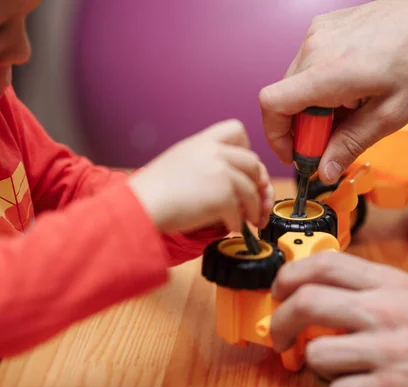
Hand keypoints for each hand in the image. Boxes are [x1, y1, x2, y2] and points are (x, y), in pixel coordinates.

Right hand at [128, 119, 273, 233]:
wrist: (138, 206)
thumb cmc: (154, 191)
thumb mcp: (180, 160)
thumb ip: (207, 162)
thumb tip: (236, 181)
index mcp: (202, 142)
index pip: (237, 129)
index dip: (246, 149)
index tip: (246, 168)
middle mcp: (214, 152)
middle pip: (253, 163)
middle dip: (260, 184)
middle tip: (258, 202)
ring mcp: (220, 173)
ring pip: (252, 190)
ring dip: (253, 209)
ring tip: (248, 220)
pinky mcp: (222, 196)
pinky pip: (239, 213)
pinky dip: (237, 224)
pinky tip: (229, 227)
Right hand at [259, 0, 407, 183]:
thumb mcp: (389, 116)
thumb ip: (350, 145)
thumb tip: (325, 171)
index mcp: (328, 73)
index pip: (273, 105)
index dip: (276, 136)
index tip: (295, 153)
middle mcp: (315, 48)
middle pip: (286, 100)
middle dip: (305, 128)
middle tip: (333, 140)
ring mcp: (317, 34)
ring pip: (297, 84)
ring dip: (315, 107)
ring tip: (351, 108)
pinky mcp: (324, 28)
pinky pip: (309, 65)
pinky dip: (322, 86)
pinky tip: (352, 88)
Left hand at [270, 252, 407, 386]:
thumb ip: (374, 288)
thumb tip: (325, 288)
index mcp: (392, 284)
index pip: (325, 263)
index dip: (290, 274)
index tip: (279, 290)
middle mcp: (385, 311)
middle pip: (307, 302)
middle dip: (281, 321)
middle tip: (280, 334)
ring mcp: (387, 351)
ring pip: (316, 353)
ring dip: (315, 364)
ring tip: (333, 365)